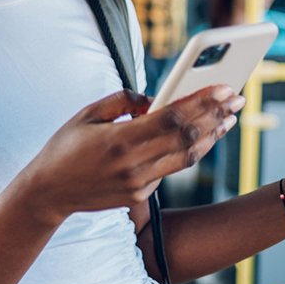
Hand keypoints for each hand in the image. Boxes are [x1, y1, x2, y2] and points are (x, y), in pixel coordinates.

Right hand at [24, 85, 244, 221]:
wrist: (48, 192)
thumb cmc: (65, 146)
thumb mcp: (87, 114)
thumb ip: (122, 101)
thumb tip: (154, 98)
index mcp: (119, 140)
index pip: (172, 118)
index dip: (202, 102)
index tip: (224, 88)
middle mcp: (133, 165)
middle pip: (187, 138)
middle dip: (216, 116)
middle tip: (236, 98)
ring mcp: (138, 184)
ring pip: (187, 158)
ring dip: (212, 136)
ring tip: (229, 118)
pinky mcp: (140, 195)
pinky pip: (171, 169)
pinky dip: (190, 151)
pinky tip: (203, 136)